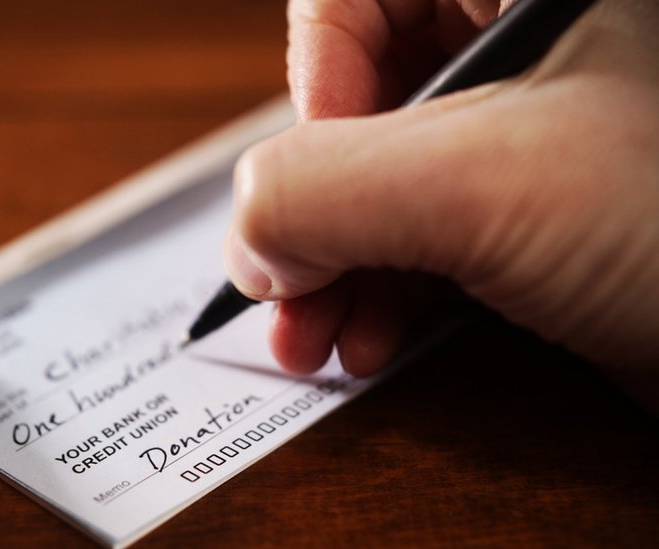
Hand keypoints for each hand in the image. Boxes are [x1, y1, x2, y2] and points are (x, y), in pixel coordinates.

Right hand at [225, 0, 658, 408]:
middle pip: (359, 98)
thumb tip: (249, 228)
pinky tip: (369, 337)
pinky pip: (423, 231)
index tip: (312, 183)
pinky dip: (383, 288)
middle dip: (311, 208)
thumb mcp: (485, 185)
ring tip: (314, 336)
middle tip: (284, 286)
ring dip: (333, 263)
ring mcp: (530, 131)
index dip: (316, 85)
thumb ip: (325, 187)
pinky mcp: (533, 209)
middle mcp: (523, 48)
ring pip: (383, 177)